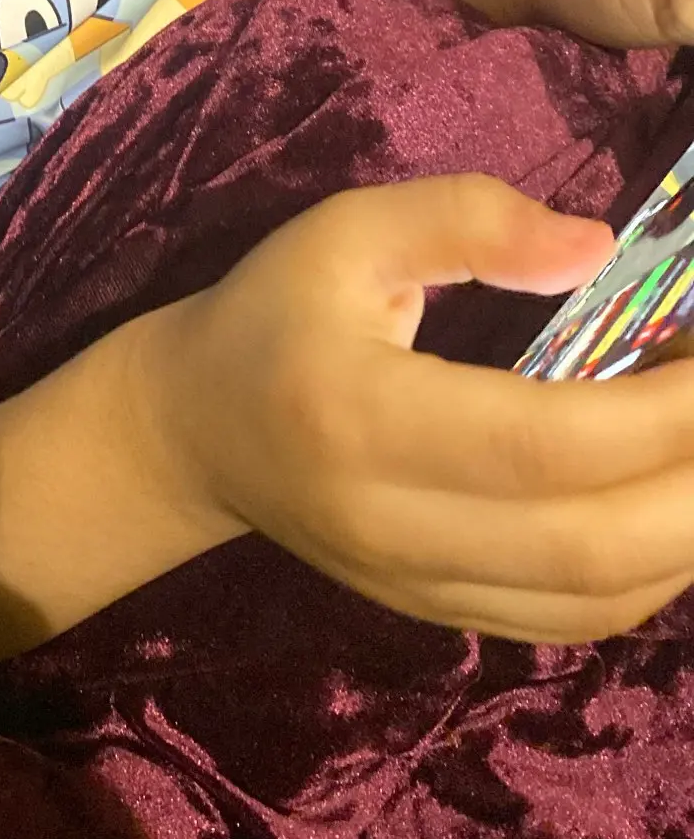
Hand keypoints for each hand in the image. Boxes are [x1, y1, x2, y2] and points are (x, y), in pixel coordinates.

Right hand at [140, 176, 693, 641]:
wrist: (194, 431)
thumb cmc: (273, 313)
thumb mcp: (347, 230)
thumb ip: (466, 219)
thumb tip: (596, 249)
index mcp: (360, 417)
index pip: (541, 444)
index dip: (657, 413)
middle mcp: (391, 525)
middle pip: (588, 547)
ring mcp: (418, 588)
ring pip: (597, 600)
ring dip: (686, 529)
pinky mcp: (441, 615)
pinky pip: (576, 619)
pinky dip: (650, 570)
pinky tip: (666, 498)